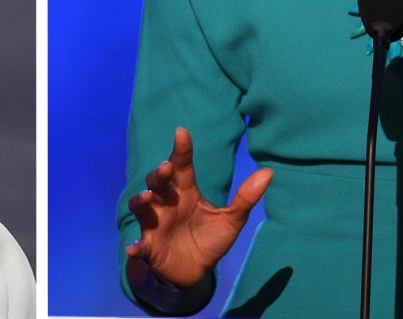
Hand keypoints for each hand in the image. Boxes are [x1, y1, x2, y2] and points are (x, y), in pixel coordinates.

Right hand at [125, 127, 272, 289]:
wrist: (196, 271)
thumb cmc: (209, 238)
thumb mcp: (231, 220)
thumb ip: (246, 197)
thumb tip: (269, 172)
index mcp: (186, 192)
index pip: (182, 166)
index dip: (181, 149)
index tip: (181, 132)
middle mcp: (166, 203)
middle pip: (157, 183)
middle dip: (158, 174)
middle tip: (166, 168)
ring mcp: (154, 224)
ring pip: (141, 207)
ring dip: (140, 201)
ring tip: (146, 198)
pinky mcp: (149, 247)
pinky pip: (139, 245)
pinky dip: (134, 247)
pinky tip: (133, 249)